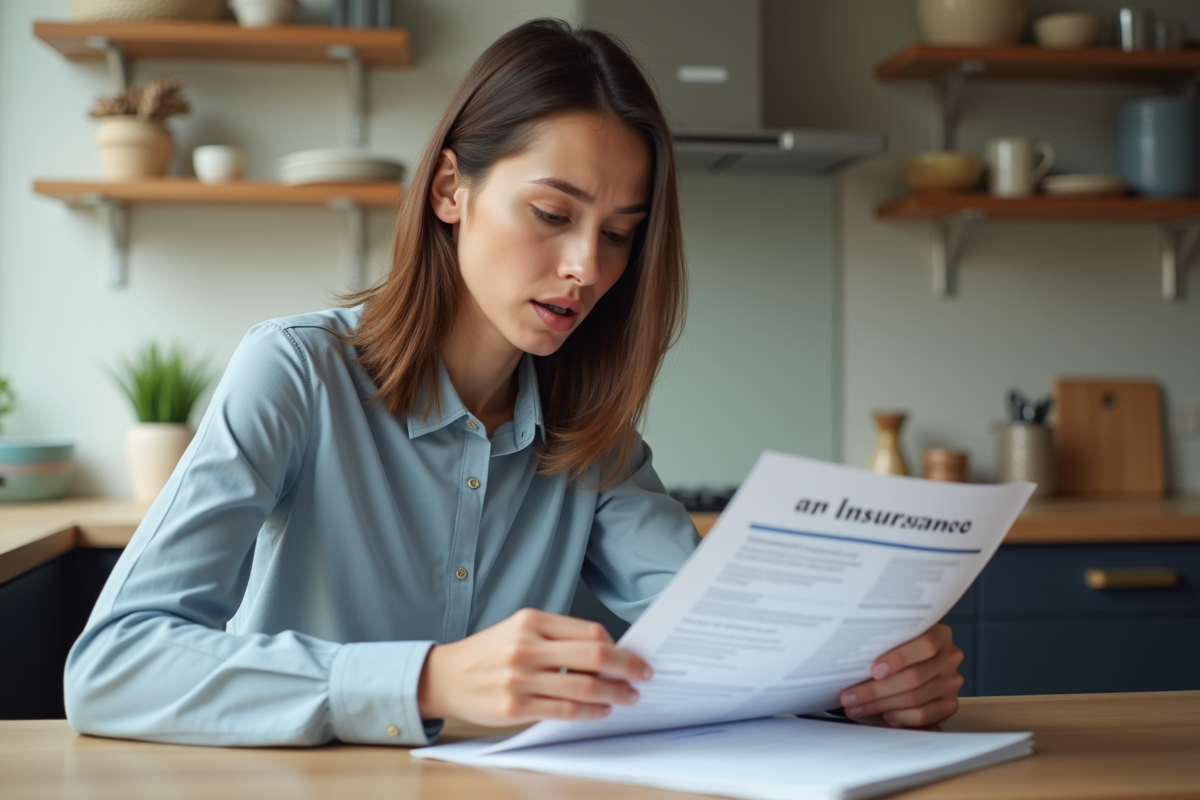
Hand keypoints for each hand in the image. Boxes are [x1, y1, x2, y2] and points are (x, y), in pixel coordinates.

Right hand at [417, 608, 652, 726]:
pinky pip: (564, 712)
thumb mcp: (518, 630)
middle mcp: (526, 647)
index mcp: (531, 621)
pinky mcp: (515, 707)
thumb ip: (557, 637)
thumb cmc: (487, 653)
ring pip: (584, 688)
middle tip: (643, 675)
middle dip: (626, 667)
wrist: (444, 676)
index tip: (631, 655)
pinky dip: (590, 713)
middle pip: (594, 657)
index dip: (617, 646)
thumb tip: (604, 652)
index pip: (589, 632)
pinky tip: (601, 710)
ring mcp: (520, 679)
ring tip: (628, 696)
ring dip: (614, 693)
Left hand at [838, 623, 963, 727]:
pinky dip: (902, 717)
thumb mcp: (896, 636)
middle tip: (850, 696)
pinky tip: (884, 715)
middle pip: (914, 677)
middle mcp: (950, 658)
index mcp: (940, 634)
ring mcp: (951, 682)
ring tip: (857, 707)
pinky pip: (925, 715)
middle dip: (876, 690)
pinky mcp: (949, 703)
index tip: (873, 670)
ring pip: (915, 698)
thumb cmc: (899, 646)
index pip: (924, 645)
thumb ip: (885, 642)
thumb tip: (852, 660)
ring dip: (881, 705)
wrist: (920, 659)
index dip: (899, 659)